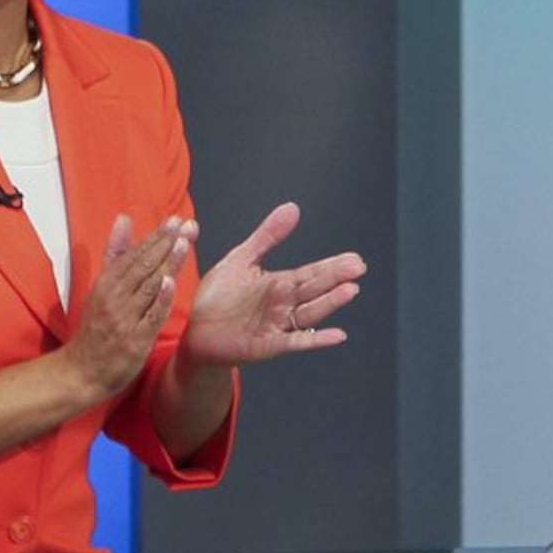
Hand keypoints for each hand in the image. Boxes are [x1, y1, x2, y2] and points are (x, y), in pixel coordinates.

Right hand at [66, 213, 187, 395]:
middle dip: (166, 243)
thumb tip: (124, 219)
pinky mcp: (134, 339)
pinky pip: (149, 316)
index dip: (155, 237)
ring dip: (166, 263)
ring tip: (184, 242)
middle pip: (142, 266)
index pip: (134, 255)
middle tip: (186, 224)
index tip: (174, 219)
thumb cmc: (95, 328)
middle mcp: (114, 297)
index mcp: (106, 283)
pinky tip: (171, 282)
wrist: (80, 371)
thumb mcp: (100, 286)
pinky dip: (159, 299)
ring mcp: (124, 318)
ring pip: (148, 286)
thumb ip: (114, 254)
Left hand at [178, 202, 364, 370]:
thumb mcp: (241, 259)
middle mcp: (284, 305)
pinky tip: (337, 335)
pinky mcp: (269, 345)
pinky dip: (316, 339)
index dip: (332, 266)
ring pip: (310, 312)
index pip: (312, 273)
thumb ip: (268, 236)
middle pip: (315, 289)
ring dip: (330, 303)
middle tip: (358, 268)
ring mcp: (279, 325)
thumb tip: (293, 208)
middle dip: (336, 278)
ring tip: (350, 290)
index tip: (354, 259)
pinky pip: (296, 341)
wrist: (195, 331)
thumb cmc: (217, 297)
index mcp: (280, 284)